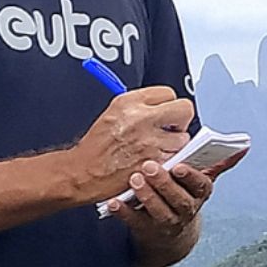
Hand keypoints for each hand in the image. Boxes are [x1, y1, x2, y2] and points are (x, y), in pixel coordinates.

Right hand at [71, 85, 193, 204]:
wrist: (83, 173)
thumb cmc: (95, 148)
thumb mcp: (112, 114)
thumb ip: (139, 107)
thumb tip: (161, 107)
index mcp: (129, 102)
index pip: (168, 93)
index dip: (168, 104)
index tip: (164, 113)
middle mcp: (140, 119)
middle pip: (184, 109)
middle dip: (181, 119)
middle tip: (172, 128)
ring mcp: (149, 142)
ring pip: (183, 138)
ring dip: (175, 144)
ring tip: (159, 148)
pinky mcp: (153, 163)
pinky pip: (175, 158)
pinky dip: (170, 161)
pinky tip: (156, 161)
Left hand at [103, 158, 215, 263]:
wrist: (167, 238)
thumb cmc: (181, 198)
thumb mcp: (198, 183)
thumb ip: (216, 164)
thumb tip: (244, 147)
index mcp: (198, 194)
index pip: (201, 185)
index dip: (190, 177)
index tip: (179, 166)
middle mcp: (185, 210)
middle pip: (179, 199)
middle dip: (165, 184)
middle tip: (149, 167)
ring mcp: (166, 222)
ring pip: (160, 211)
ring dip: (147, 196)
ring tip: (134, 179)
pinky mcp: (145, 230)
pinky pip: (134, 222)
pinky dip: (124, 212)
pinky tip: (114, 201)